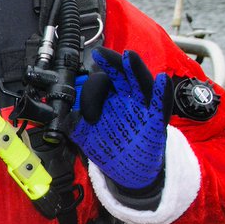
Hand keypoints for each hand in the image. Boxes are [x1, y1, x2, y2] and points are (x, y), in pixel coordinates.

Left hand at [71, 49, 171, 191]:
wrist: (128, 170)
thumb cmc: (108, 146)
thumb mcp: (85, 135)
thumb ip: (73, 124)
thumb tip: (62, 116)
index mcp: (110, 97)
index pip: (100, 83)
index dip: (91, 92)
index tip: (87, 115)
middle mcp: (127, 98)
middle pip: (121, 74)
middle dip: (111, 62)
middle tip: (99, 54)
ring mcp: (143, 108)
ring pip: (141, 83)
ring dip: (135, 69)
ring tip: (128, 56)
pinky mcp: (157, 122)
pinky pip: (161, 106)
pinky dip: (162, 94)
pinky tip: (162, 80)